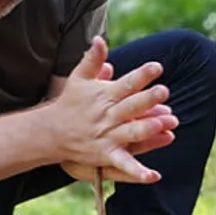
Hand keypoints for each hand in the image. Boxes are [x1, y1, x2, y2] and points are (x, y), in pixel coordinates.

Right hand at [46, 36, 176, 183]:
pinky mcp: (105, 155)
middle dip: (147, 100)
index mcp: (104, 96)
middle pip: (131, 107)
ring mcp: (107, 136)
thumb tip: (99, 38)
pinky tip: (153, 175)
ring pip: (131, 133)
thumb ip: (92, 60)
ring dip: (146, 129)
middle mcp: (107, 116)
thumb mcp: (78, 79)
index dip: (142, 75)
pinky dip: (138, 171)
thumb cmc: (70, 102)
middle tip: (164, 91)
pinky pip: (123, 163)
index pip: (126, 83)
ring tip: (164, 124)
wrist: (51, 132)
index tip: (157, 67)